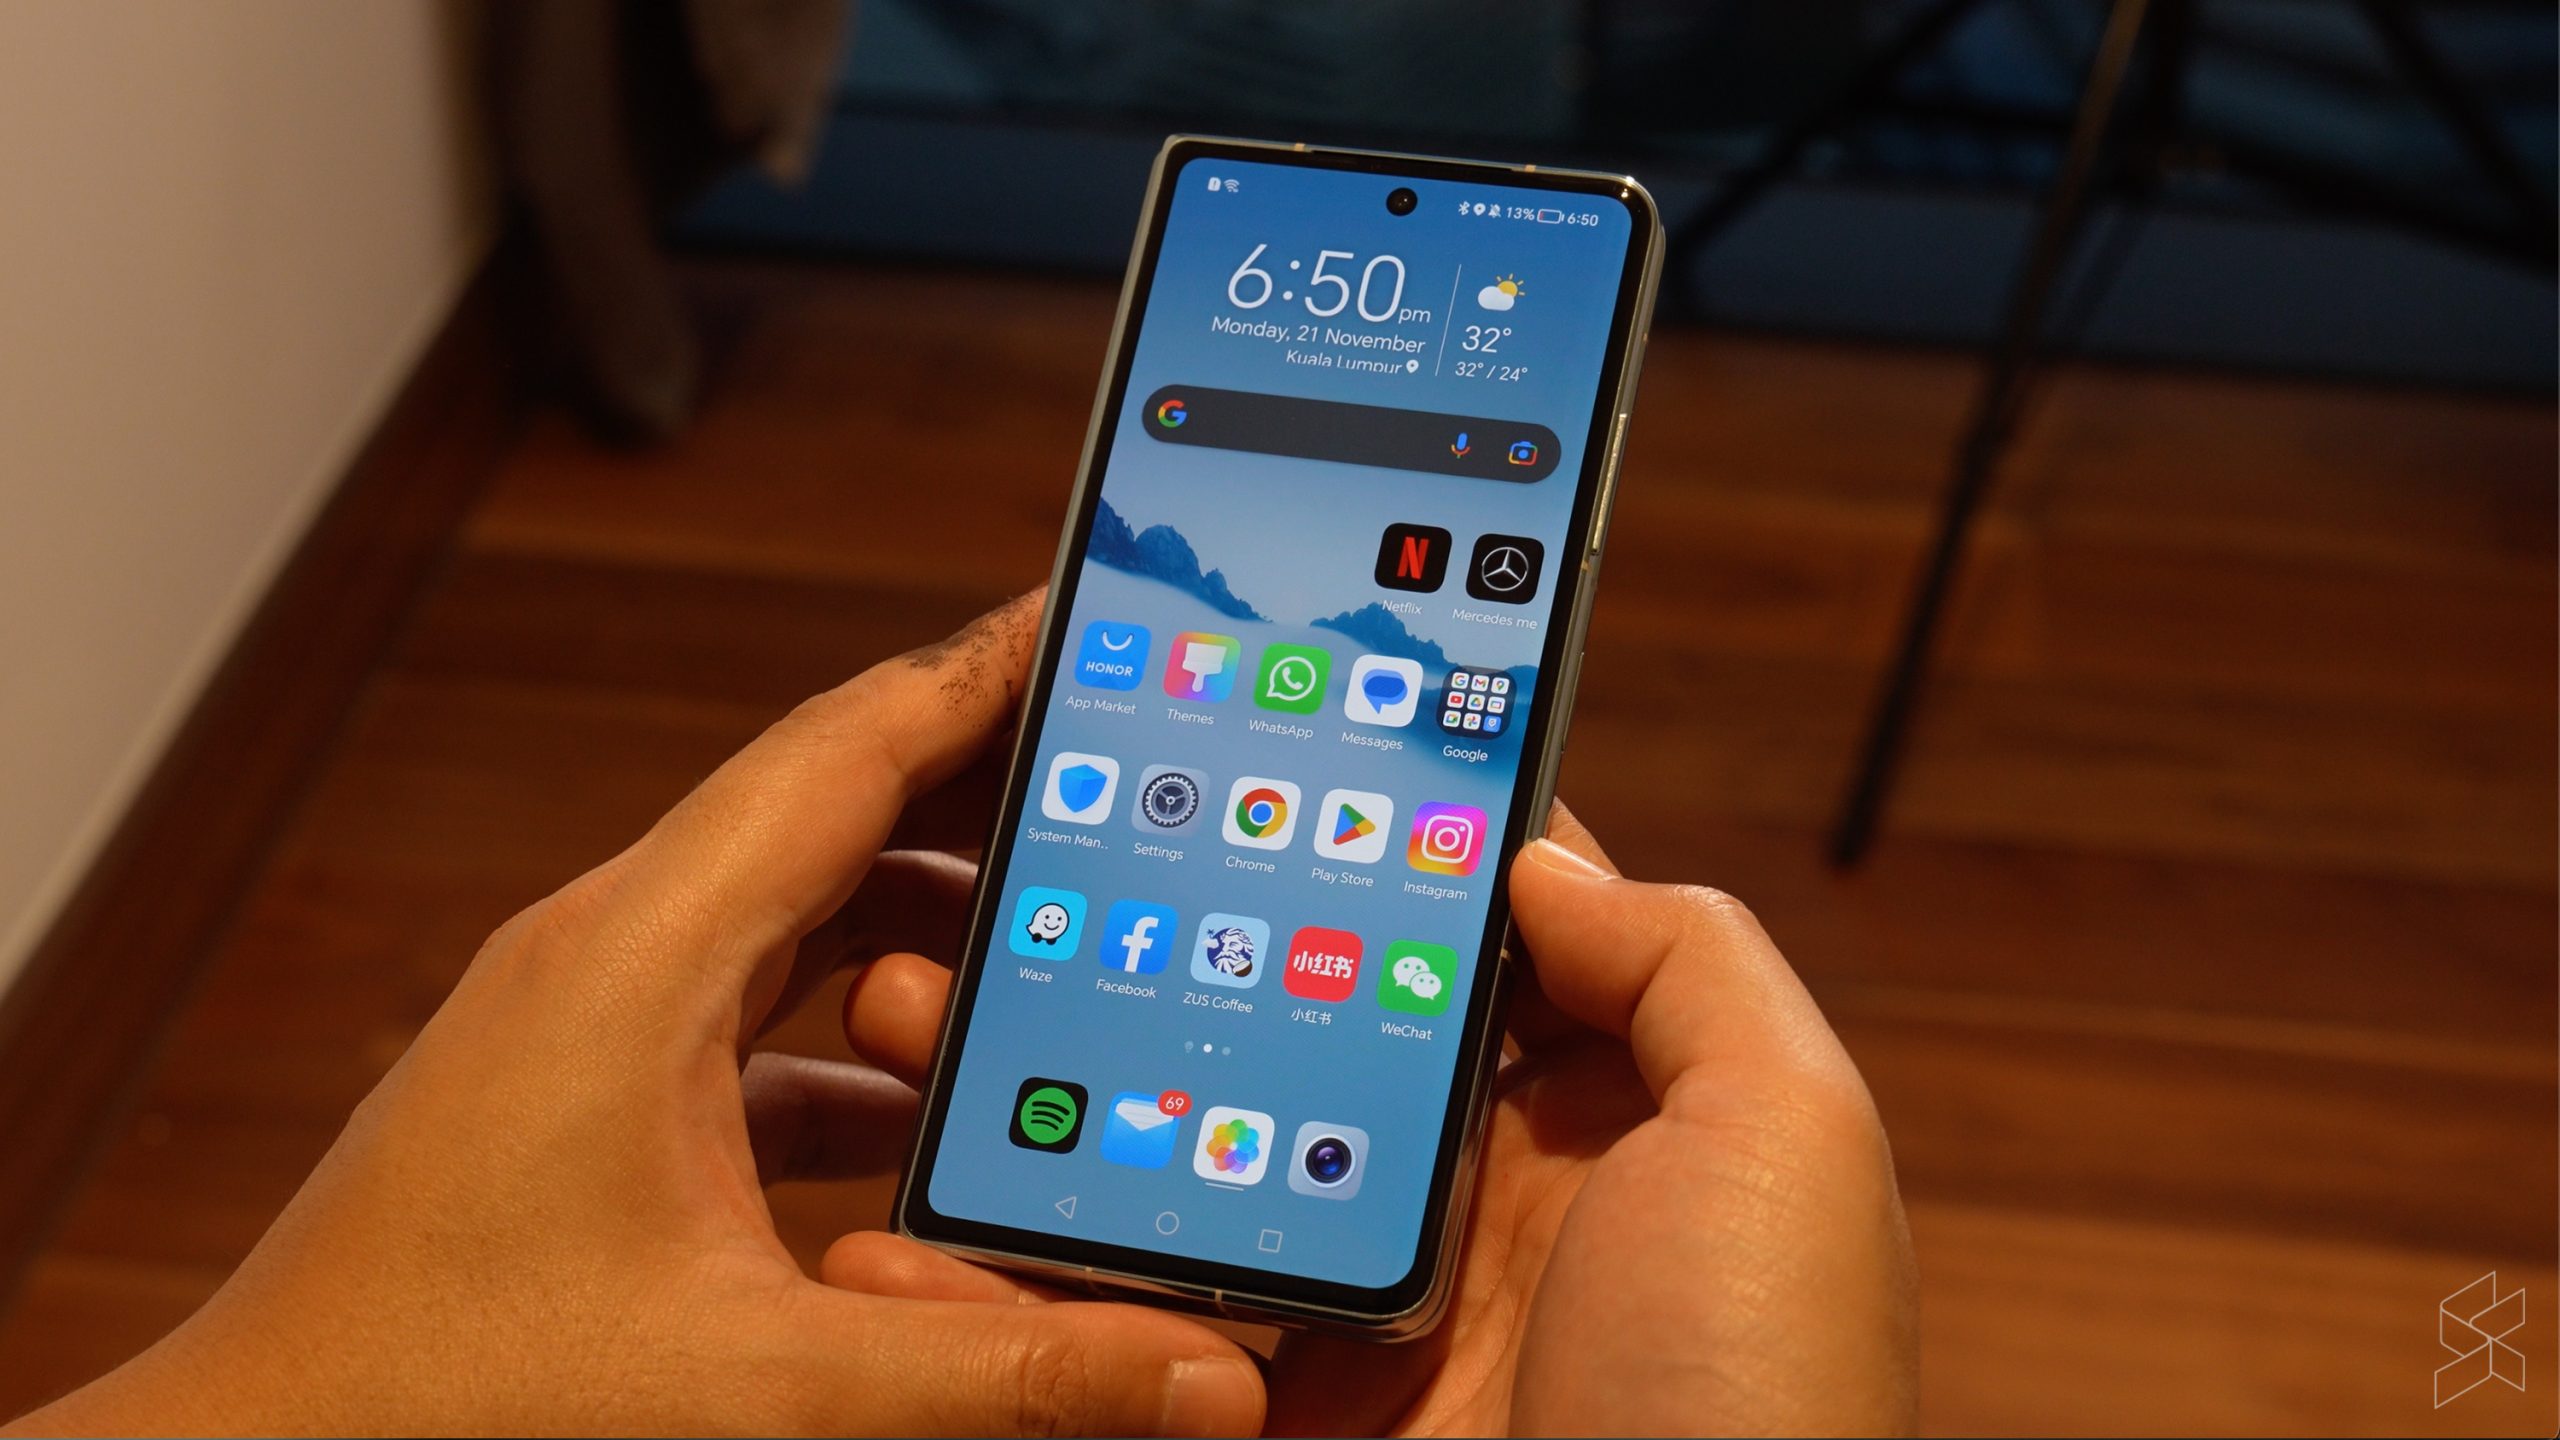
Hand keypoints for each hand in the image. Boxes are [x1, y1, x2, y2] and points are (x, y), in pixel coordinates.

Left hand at [7, 594, 1264, 1438]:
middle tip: (1121, 790)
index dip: (985, 674)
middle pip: (830, 811)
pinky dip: (850, 1032)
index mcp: (639, 958)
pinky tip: (924, 1104)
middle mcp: (605, 954)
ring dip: (916, 924)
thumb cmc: (448, 1402)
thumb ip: (997, 1370)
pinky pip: (747, 1010)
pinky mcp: (575, 1092)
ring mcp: (582, 1019)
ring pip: (787, 911)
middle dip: (982, 794)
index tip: (1091, 622)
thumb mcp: (760, 1387)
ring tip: (1051, 954)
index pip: (849, 749)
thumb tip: (1203, 1378)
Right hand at [837, 807, 1917, 1434]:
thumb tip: (1537, 859)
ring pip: (1176, 1169)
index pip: (1450, 944)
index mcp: (1596, 1125)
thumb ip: (1688, 965)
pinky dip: (1011, 1272)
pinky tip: (913, 1209)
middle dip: (1153, 947)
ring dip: (1051, 1092)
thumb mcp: (1788, 1139)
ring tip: (922, 1007)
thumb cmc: (1762, 1402)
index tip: (1221, 752)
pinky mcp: (1259, 1421)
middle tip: (1019, 869)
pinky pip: (1124, 1332)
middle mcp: (1469, 1211)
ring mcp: (1353, 1322)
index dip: (1347, 844)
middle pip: (1282, 1038)